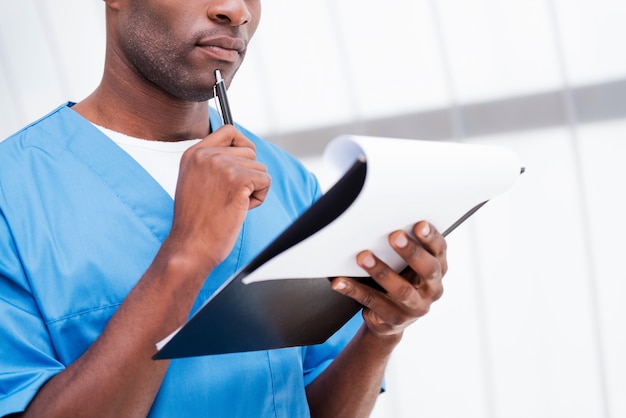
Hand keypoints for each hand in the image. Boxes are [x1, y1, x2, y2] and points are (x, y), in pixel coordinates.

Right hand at [167, 125, 270, 269]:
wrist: (190, 246)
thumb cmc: (196, 222)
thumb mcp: (194, 182)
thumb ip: (212, 164)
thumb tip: (244, 151)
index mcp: (194, 153)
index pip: (229, 130)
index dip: (243, 145)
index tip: (243, 164)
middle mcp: (206, 155)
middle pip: (250, 151)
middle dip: (248, 174)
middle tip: (229, 197)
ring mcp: (222, 165)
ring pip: (260, 167)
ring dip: (253, 188)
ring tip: (231, 205)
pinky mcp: (238, 179)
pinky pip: (266, 180)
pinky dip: (259, 198)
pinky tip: (240, 209)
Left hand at [331, 221, 446, 336]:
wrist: (389, 319)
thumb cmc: (398, 279)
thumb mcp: (406, 263)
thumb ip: (403, 244)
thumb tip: (380, 216)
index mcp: (437, 269)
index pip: (439, 251)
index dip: (431, 238)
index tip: (419, 224)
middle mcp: (432, 289)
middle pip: (427, 269)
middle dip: (411, 252)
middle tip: (395, 236)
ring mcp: (415, 307)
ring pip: (401, 290)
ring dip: (382, 271)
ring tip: (363, 257)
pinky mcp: (393, 320)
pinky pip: (372, 302)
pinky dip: (354, 290)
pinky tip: (339, 282)